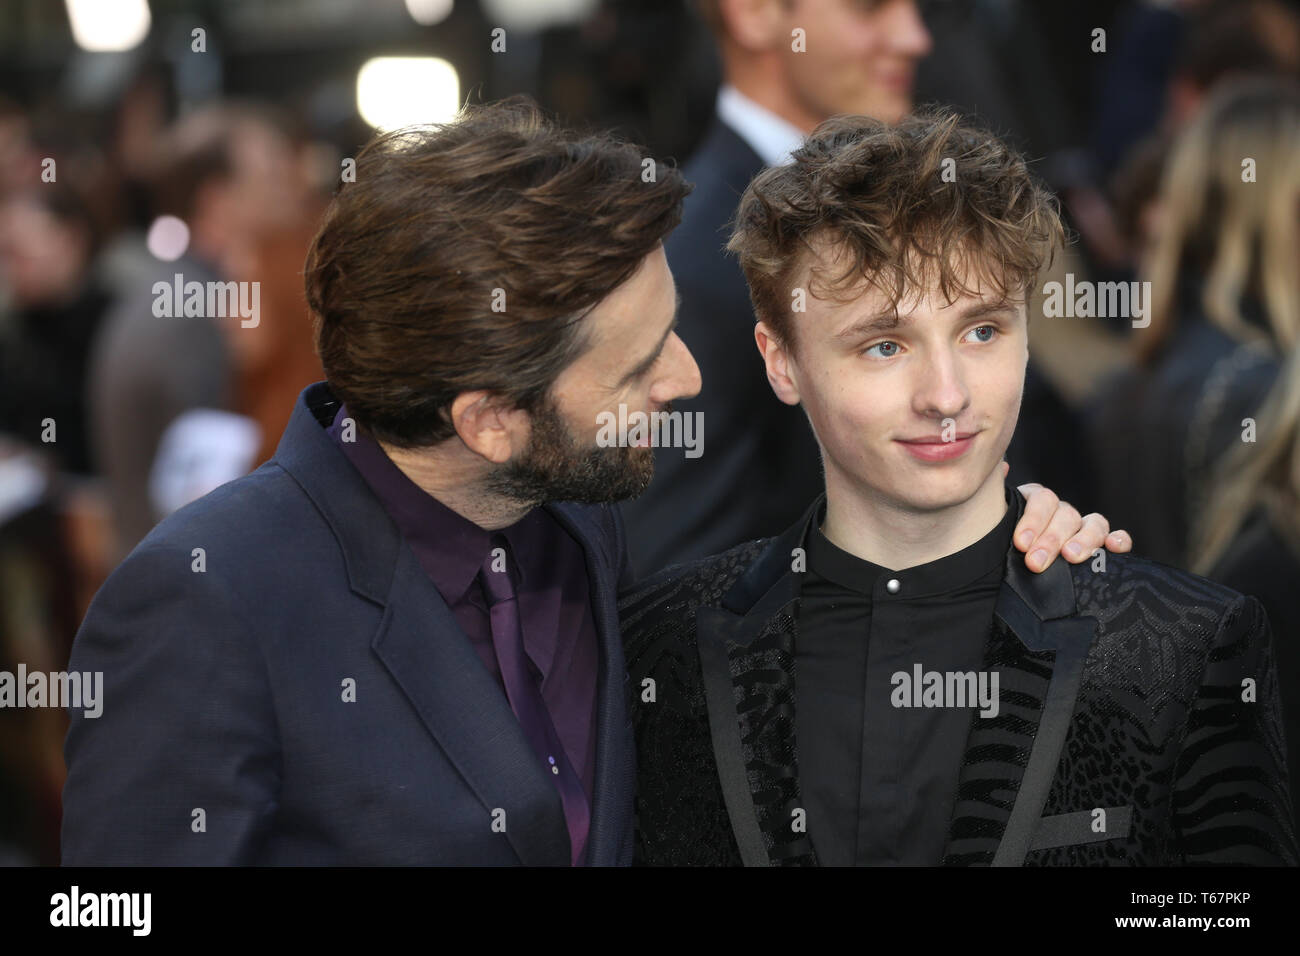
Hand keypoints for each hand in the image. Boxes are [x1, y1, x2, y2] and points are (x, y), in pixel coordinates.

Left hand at [1002, 463, 1131, 572]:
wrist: (1007, 571)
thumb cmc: (1001, 545)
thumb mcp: (995, 522)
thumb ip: (997, 500)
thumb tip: (1003, 467)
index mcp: (1036, 501)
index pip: (1041, 500)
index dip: (1032, 520)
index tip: (1021, 543)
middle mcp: (1061, 511)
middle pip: (1065, 515)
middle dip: (1050, 540)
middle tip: (1035, 562)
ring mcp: (1083, 527)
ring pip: (1093, 524)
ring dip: (1084, 540)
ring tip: (1071, 557)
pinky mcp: (1101, 545)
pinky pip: (1115, 537)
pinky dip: (1119, 540)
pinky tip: (1114, 547)